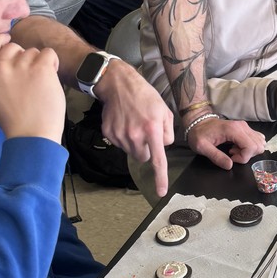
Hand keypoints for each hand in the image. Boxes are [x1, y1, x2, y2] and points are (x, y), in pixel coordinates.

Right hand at [0, 35, 64, 142]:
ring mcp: (20, 65)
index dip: (2, 41)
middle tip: (29, 77)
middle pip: (15, 46)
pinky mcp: (40, 67)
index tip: (9, 44)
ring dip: (39, 63)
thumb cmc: (14, 119)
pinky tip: (50, 78)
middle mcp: (0, 66)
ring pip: (33, 51)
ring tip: (39, 85)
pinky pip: (49, 53)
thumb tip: (6, 58)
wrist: (30, 135)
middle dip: (24, 57)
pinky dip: (53, 63)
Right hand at [95, 60, 174, 197]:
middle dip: (147, 149)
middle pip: (144, 157)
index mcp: (152, 130)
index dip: (160, 178)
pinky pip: (120, 145)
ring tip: (134, 124)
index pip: (158, 160)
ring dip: (135, 143)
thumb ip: (167, 132)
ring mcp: (120, 136)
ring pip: (132, 152)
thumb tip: (163, 146)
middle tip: (145, 131)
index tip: (161, 192)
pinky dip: (123, 137)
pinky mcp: (109, 134)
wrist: (118, 85)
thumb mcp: (164, 110)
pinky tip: (124, 122)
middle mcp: (135, 136)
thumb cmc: (145, 96)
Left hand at [186, 117, 265, 169]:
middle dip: (247, 155)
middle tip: (233, 155)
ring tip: (235, 150)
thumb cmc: (199, 134)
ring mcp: (245, 126)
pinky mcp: (245, 128)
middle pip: (257, 145)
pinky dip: (250, 146)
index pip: (251, 147)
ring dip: (249, 151)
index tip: (231, 158)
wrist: (198, 122)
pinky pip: (256, 139)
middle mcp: (242, 126)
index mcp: (233, 130)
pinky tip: (238, 147)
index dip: (243, 157)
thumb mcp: (202, 147)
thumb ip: (216, 157)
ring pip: (259, 143)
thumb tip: (230, 165)